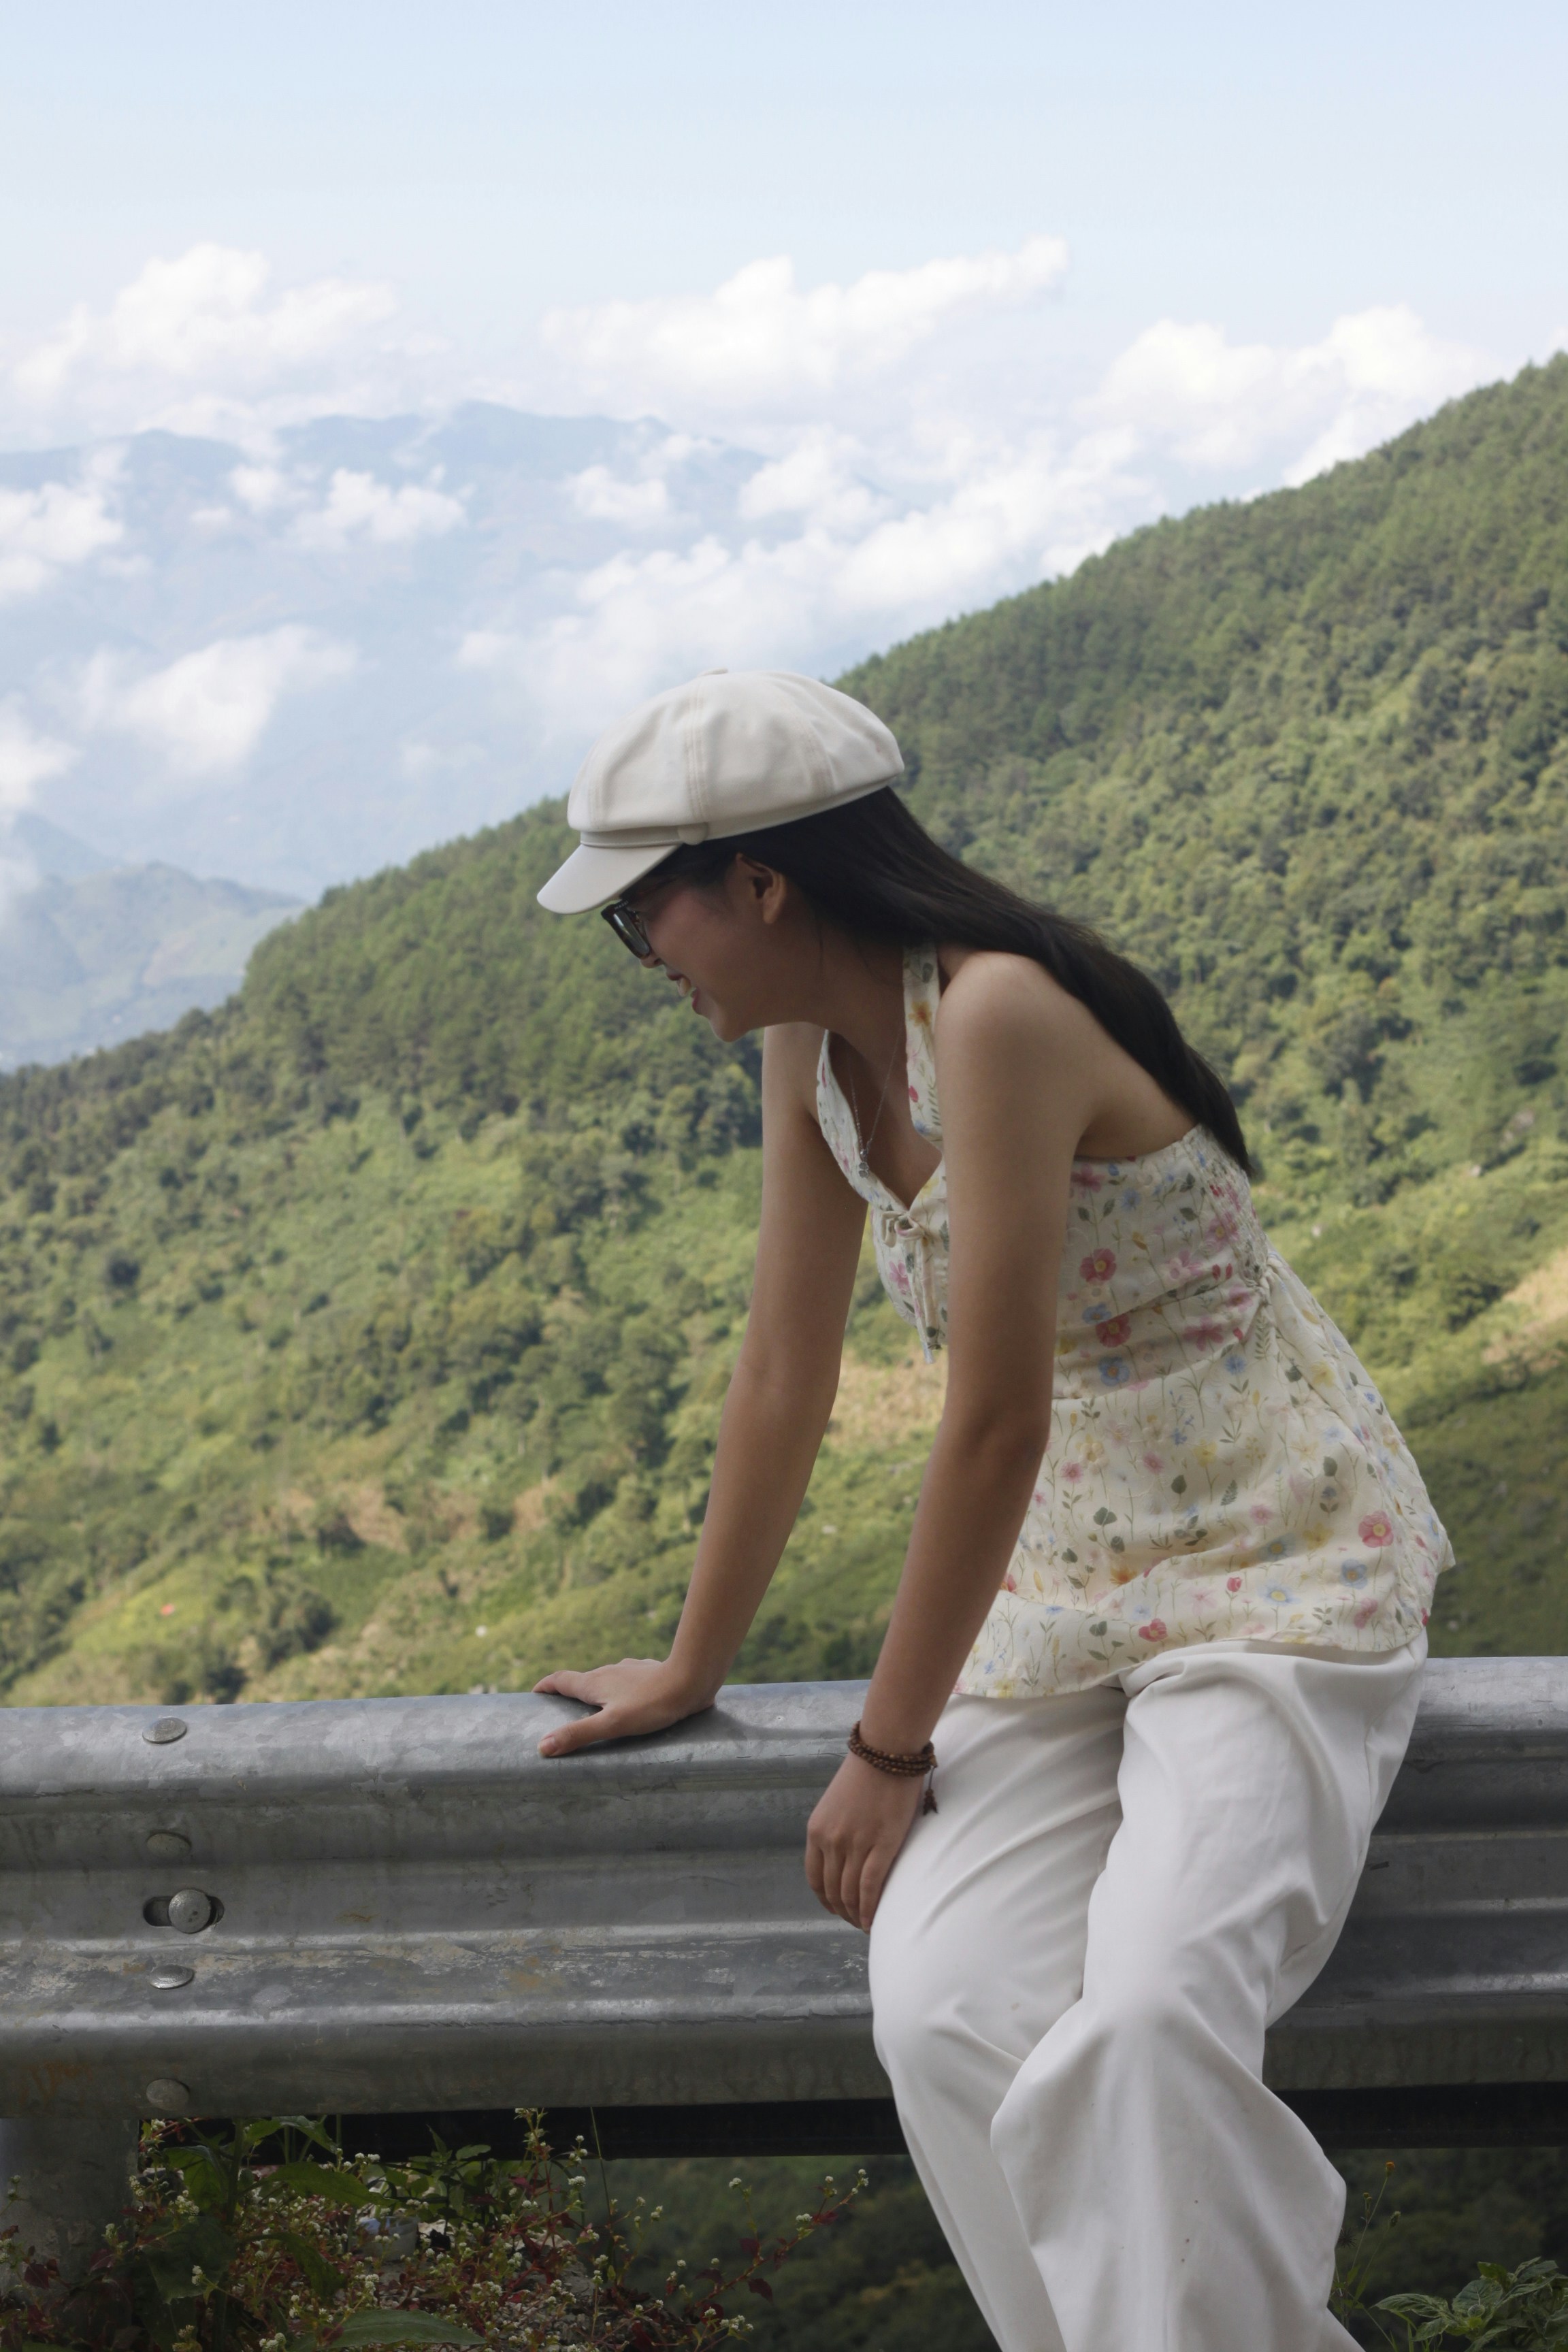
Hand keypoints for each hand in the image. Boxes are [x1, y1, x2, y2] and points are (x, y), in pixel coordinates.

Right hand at [531, 1657, 711, 1755]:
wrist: (691, 1679)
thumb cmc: (651, 1704)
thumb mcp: (612, 1724)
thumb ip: (579, 1734)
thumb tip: (542, 1746)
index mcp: (595, 1682)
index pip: (561, 1680)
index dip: (545, 1686)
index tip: (535, 1694)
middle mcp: (609, 1671)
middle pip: (583, 1681)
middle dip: (571, 1695)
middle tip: (564, 1713)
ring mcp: (630, 1671)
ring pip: (607, 1682)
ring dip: (598, 1695)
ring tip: (599, 1715)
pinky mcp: (649, 1674)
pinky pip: (628, 1684)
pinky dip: (621, 1695)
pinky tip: (632, 1707)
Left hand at [805, 1753, 924, 1932]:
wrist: (886, 1750)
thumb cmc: (866, 1773)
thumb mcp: (836, 1804)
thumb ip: (834, 1830)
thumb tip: (843, 1855)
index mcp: (817, 1830)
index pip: (814, 1878)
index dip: (825, 1899)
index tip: (835, 1909)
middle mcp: (831, 1840)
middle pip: (832, 1890)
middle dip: (842, 1911)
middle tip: (855, 1921)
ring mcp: (855, 1844)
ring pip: (850, 1893)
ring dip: (856, 1914)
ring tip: (865, 1924)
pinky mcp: (882, 1845)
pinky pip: (871, 1887)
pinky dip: (870, 1908)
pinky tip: (873, 1921)